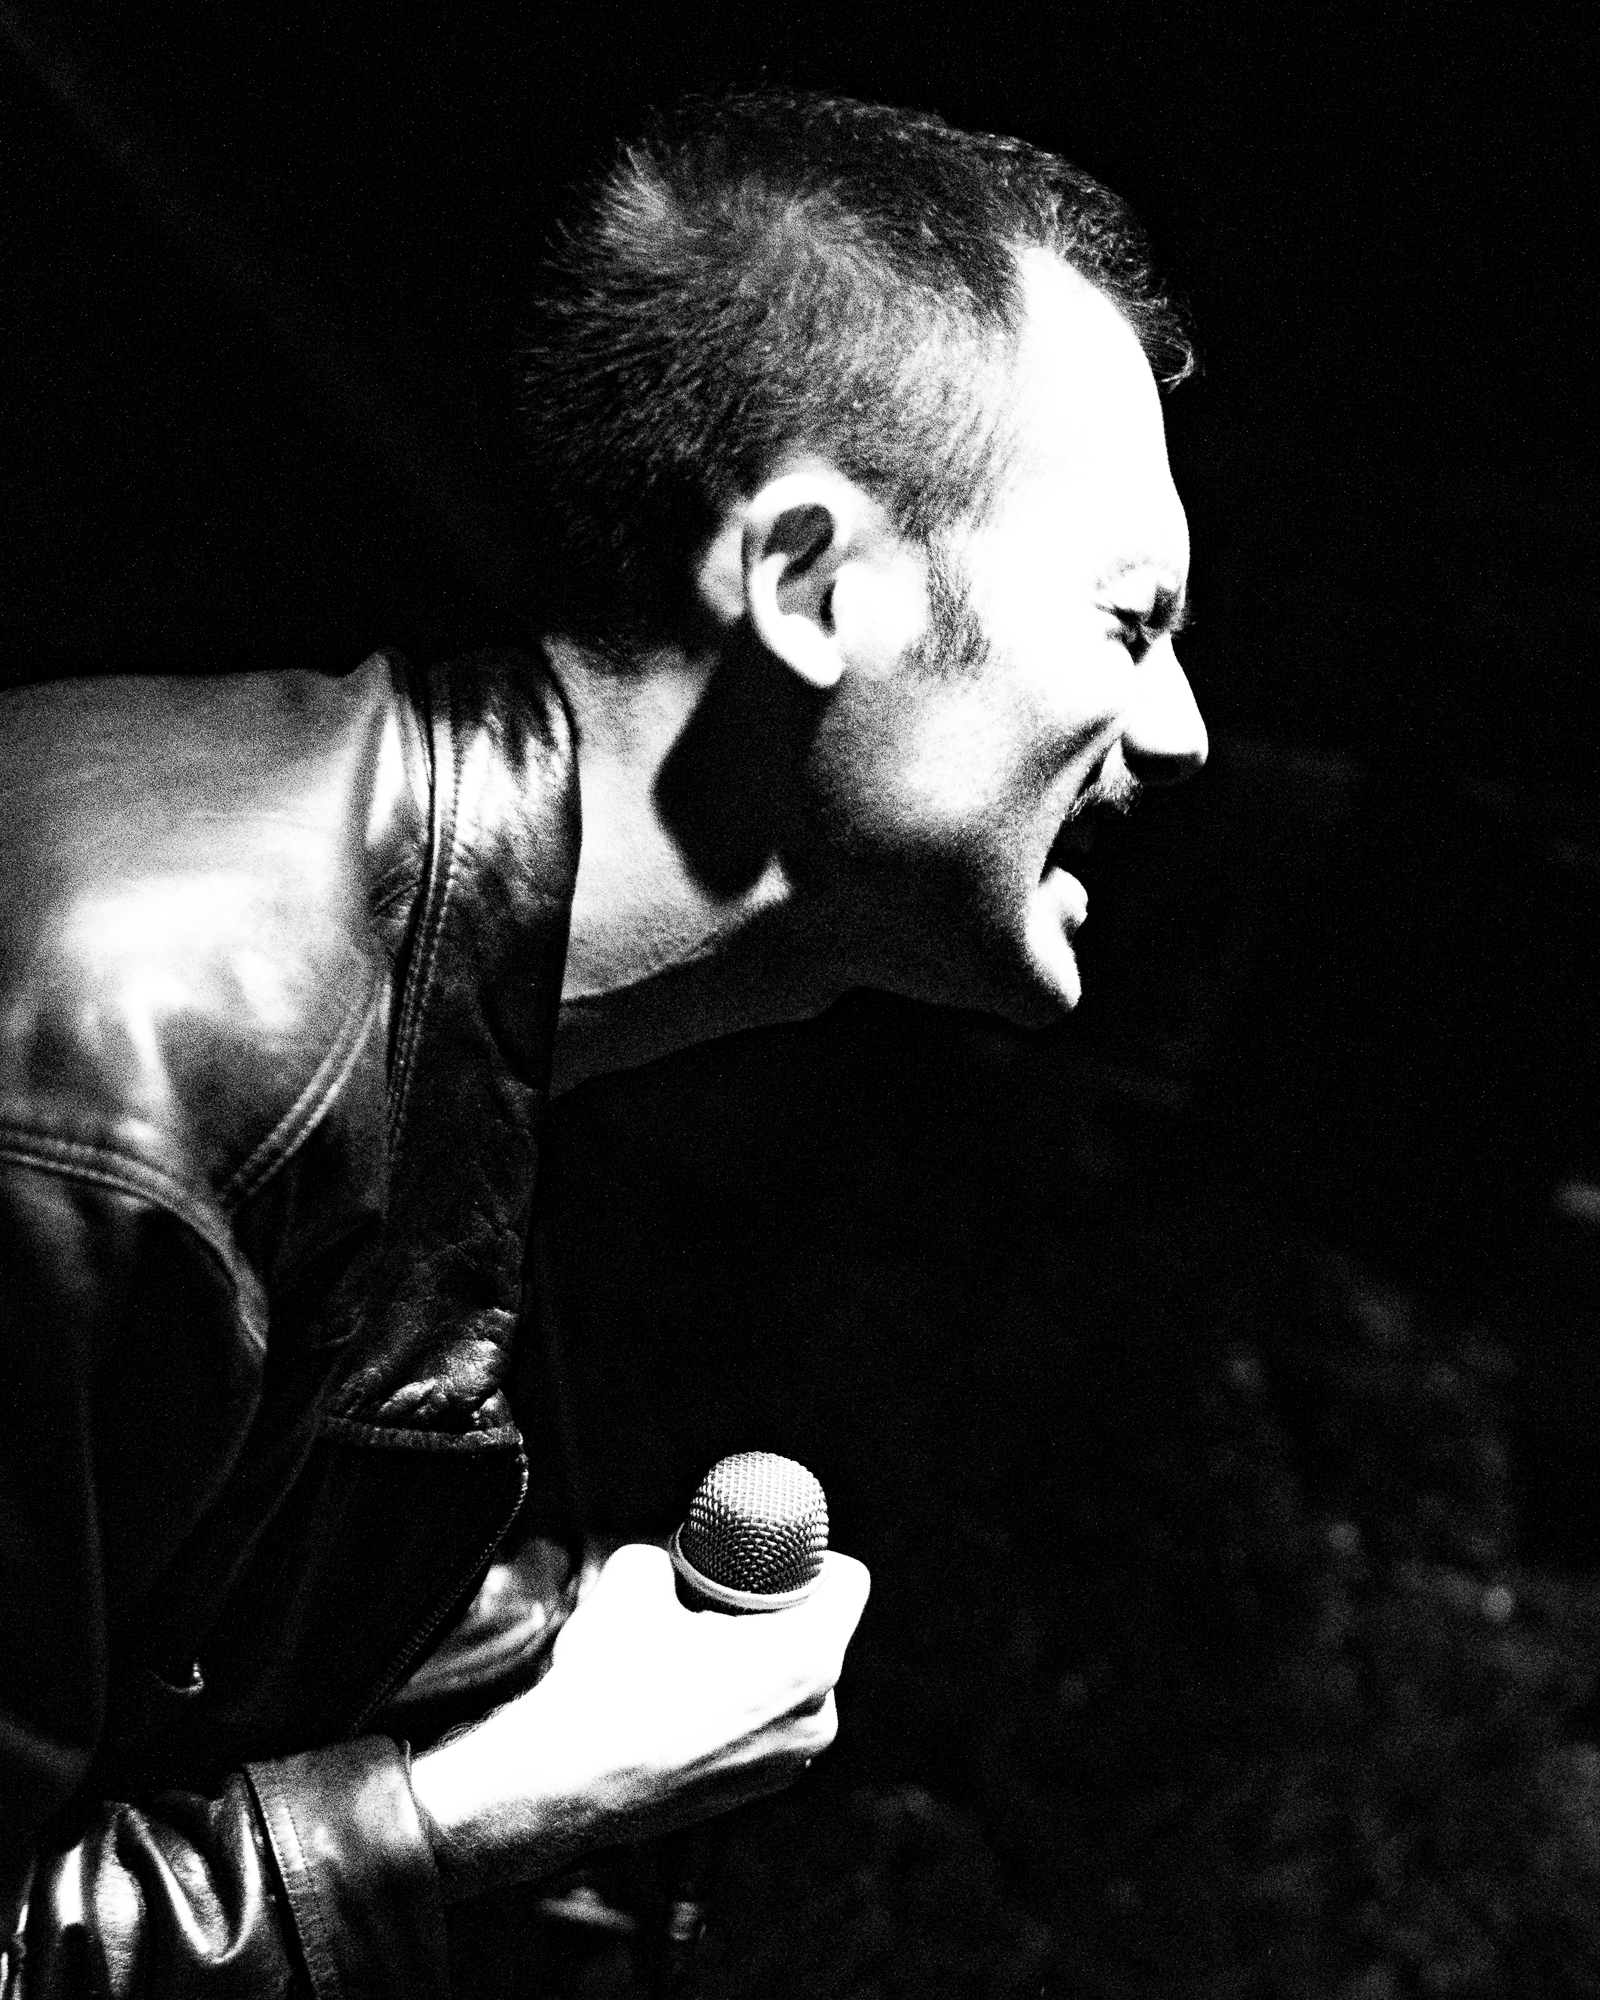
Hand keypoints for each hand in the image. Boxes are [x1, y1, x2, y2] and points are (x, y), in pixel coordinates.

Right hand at [410, 1541, 869, 1900]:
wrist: (564, 1782)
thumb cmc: (607, 1679)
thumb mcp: (637, 1576)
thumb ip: (673, 1553)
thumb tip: (677, 1558)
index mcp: (807, 1659)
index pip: (848, 1581)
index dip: (810, 1553)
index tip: (767, 1553)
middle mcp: (817, 1716)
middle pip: (820, 1631)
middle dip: (779, 1608)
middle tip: (721, 1596)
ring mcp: (790, 1760)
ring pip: (793, 1680)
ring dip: (758, 1657)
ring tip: (695, 1650)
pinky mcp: (760, 1789)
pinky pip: (768, 1721)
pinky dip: (741, 1700)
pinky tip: (687, 1695)